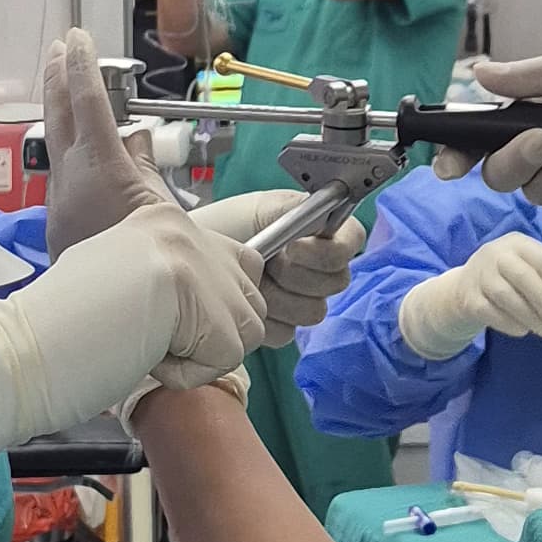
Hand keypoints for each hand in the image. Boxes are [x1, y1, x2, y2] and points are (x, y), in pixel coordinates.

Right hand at [0, 207, 270, 435]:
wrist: (21, 351)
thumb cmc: (64, 334)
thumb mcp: (130, 286)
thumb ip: (180, 283)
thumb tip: (235, 309)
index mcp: (163, 221)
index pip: (242, 266)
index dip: (215, 314)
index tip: (162, 325)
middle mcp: (181, 228)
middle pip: (252, 302)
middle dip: (211, 338)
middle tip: (148, 335)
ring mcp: (187, 253)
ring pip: (247, 331)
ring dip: (200, 356)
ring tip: (144, 341)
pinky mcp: (191, 288)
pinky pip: (225, 356)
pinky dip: (187, 373)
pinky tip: (142, 351)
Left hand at [40, 25, 173, 254]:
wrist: (124, 315)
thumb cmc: (153, 267)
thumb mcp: (161, 210)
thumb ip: (147, 168)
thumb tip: (140, 138)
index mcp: (103, 172)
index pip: (90, 106)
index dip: (83, 69)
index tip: (76, 40)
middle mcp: (73, 181)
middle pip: (61, 116)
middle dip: (60, 78)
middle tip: (59, 48)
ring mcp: (62, 200)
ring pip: (59, 142)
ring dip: (62, 108)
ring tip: (61, 76)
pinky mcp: (60, 220)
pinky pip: (64, 170)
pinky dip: (72, 146)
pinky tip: (81, 144)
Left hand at [191, 191, 369, 349]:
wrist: (189, 262)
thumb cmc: (224, 228)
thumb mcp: (261, 209)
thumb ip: (299, 210)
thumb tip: (326, 216)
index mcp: (319, 232)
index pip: (352, 242)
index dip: (327, 250)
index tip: (291, 249)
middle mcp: (317, 266)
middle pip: (337, 281)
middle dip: (296, 275)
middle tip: (267, 265)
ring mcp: (302, 298)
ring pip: (314, 310)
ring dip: (279, 298)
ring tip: (254, 282)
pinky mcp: (283, 326)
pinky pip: (288, 333)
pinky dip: (264, 321)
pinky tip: (249, 303)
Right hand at [397, 231, 541, 363]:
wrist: (466, 285)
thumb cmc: (510, 275)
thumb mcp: (527, 265)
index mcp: (517, 242)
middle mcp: (495, 253)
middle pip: (525, 278)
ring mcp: (479, 275)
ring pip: (507, 297)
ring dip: (532, 318)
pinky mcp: (468, 298)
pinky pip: (492, 313)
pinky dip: (511, 324)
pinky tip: (524, 330)